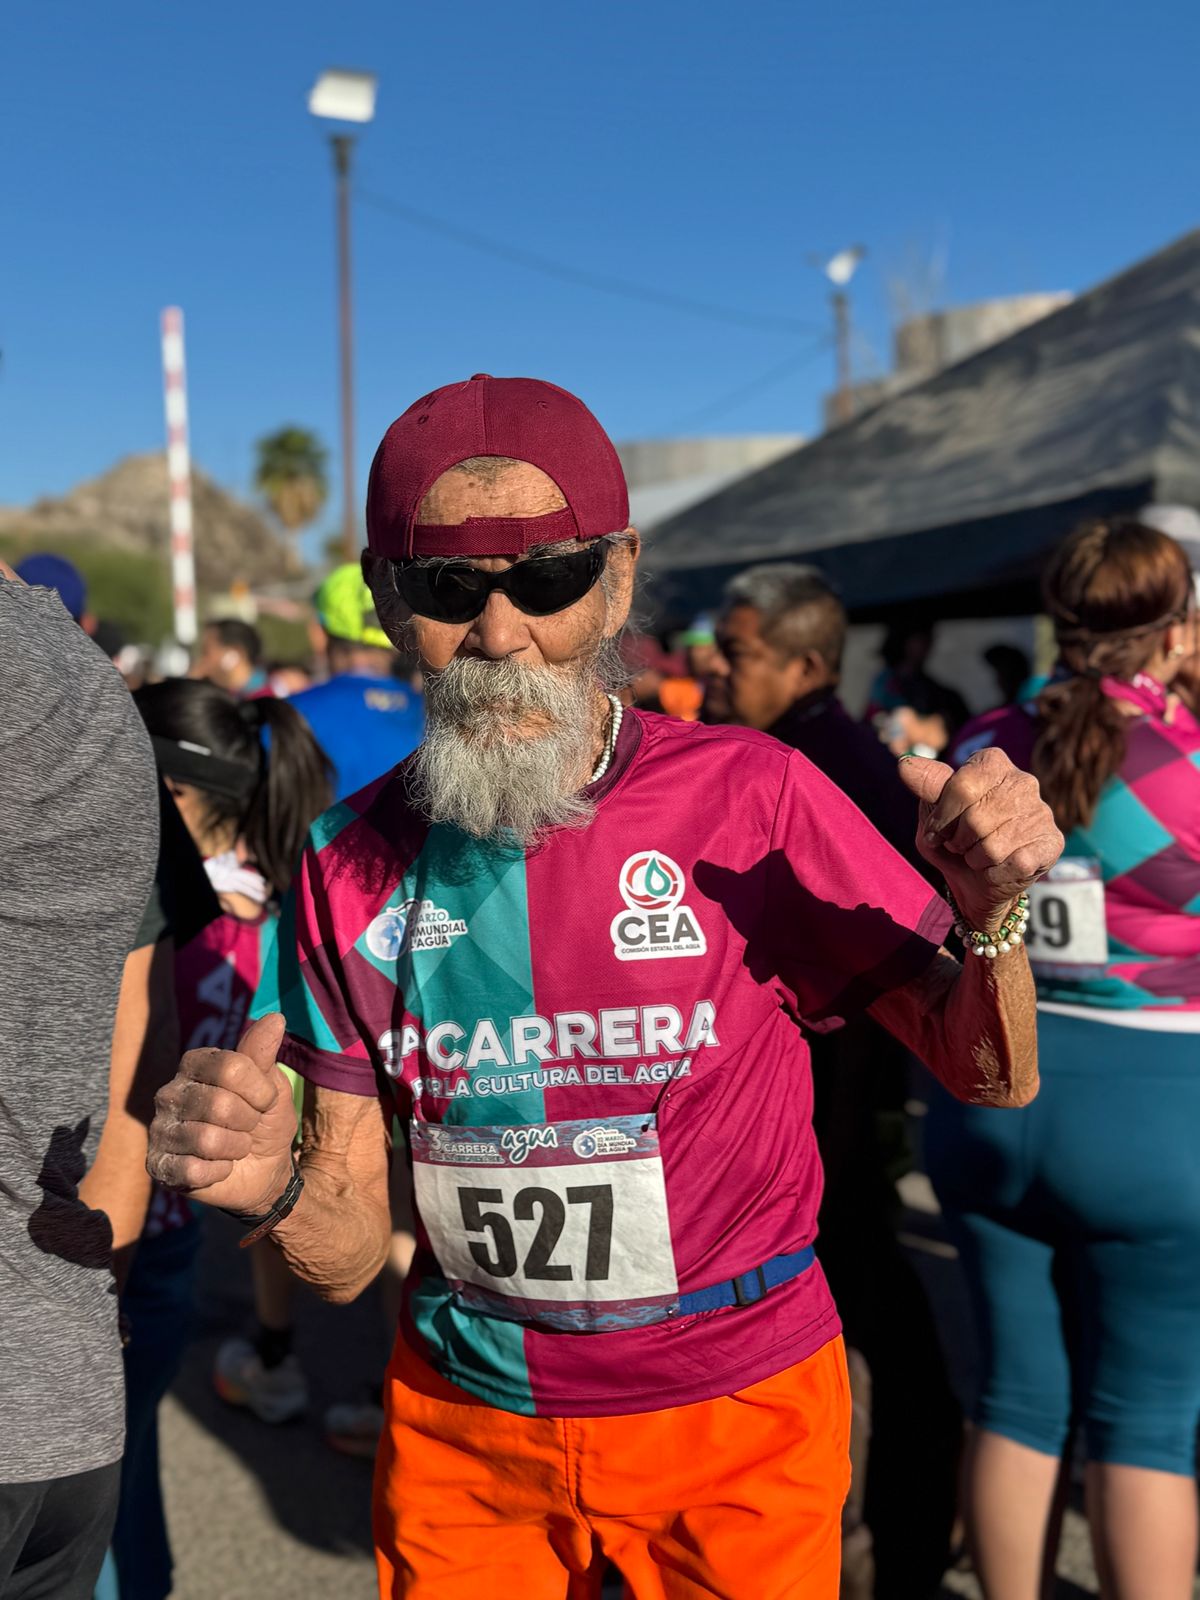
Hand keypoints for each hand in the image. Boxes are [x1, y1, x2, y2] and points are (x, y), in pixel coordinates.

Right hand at [147, 1013, 297, 1215]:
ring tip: (234, 1146)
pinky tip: (218, 1167)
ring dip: (235, 1148)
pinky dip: (219, 1172)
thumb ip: (264, 1054)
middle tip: (247, 1127)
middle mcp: (169, 1093)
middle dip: (248, 1121)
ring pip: (208, 1140)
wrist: (264, 1169)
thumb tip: (276, 1018)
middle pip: (219, 1104)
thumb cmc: (264, 1119)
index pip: (231, 1067)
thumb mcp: (272, 1086)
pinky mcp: (158, 1166)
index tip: (265, 1100)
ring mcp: (159, 1130)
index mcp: (195, 1064)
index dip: (260, 1090)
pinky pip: (194, 1171)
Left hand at [898, 748, 1063, 930]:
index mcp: (992, 763)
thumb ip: (926, 787)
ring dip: (975, 859)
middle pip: (976, 818)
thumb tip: (905, 764)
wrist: (975, 882)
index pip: (962, 784)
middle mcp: (1023, 781)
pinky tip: (998, 868)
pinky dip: (995, 873)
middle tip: (959, 845)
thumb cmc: (953, 840)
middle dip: (958, 840)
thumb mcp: (933, 813)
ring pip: (994, 845)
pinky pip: (1014, 863)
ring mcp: (1041, 811)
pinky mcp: (1052, 842)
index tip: (936, 831)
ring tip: (978, 855)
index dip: (942, 817)